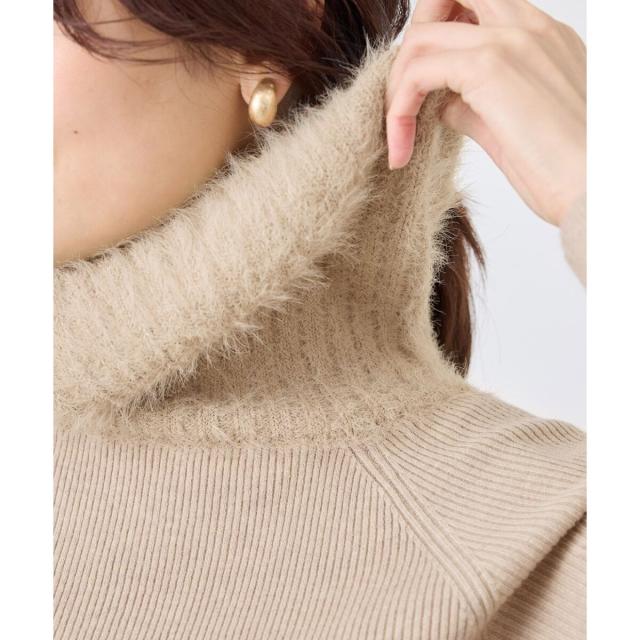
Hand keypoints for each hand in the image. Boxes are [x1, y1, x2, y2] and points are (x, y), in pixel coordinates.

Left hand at [385, 0, 585, 226]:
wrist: (600, 192)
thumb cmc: (567, 171)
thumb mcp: (513, 126)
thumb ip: (475, 104)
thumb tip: (441, 103)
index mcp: (540, 36)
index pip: (474, 8)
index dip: (436, 40)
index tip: (421, 90)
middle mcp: (526, 27)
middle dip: (410, 44)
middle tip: (401, 98)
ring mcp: (509, 41)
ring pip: (420, 37)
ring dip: (396, 89)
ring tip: (397, 136)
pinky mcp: (490, 68)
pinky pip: (417, 71)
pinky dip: (398, 110)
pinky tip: (401, 149)